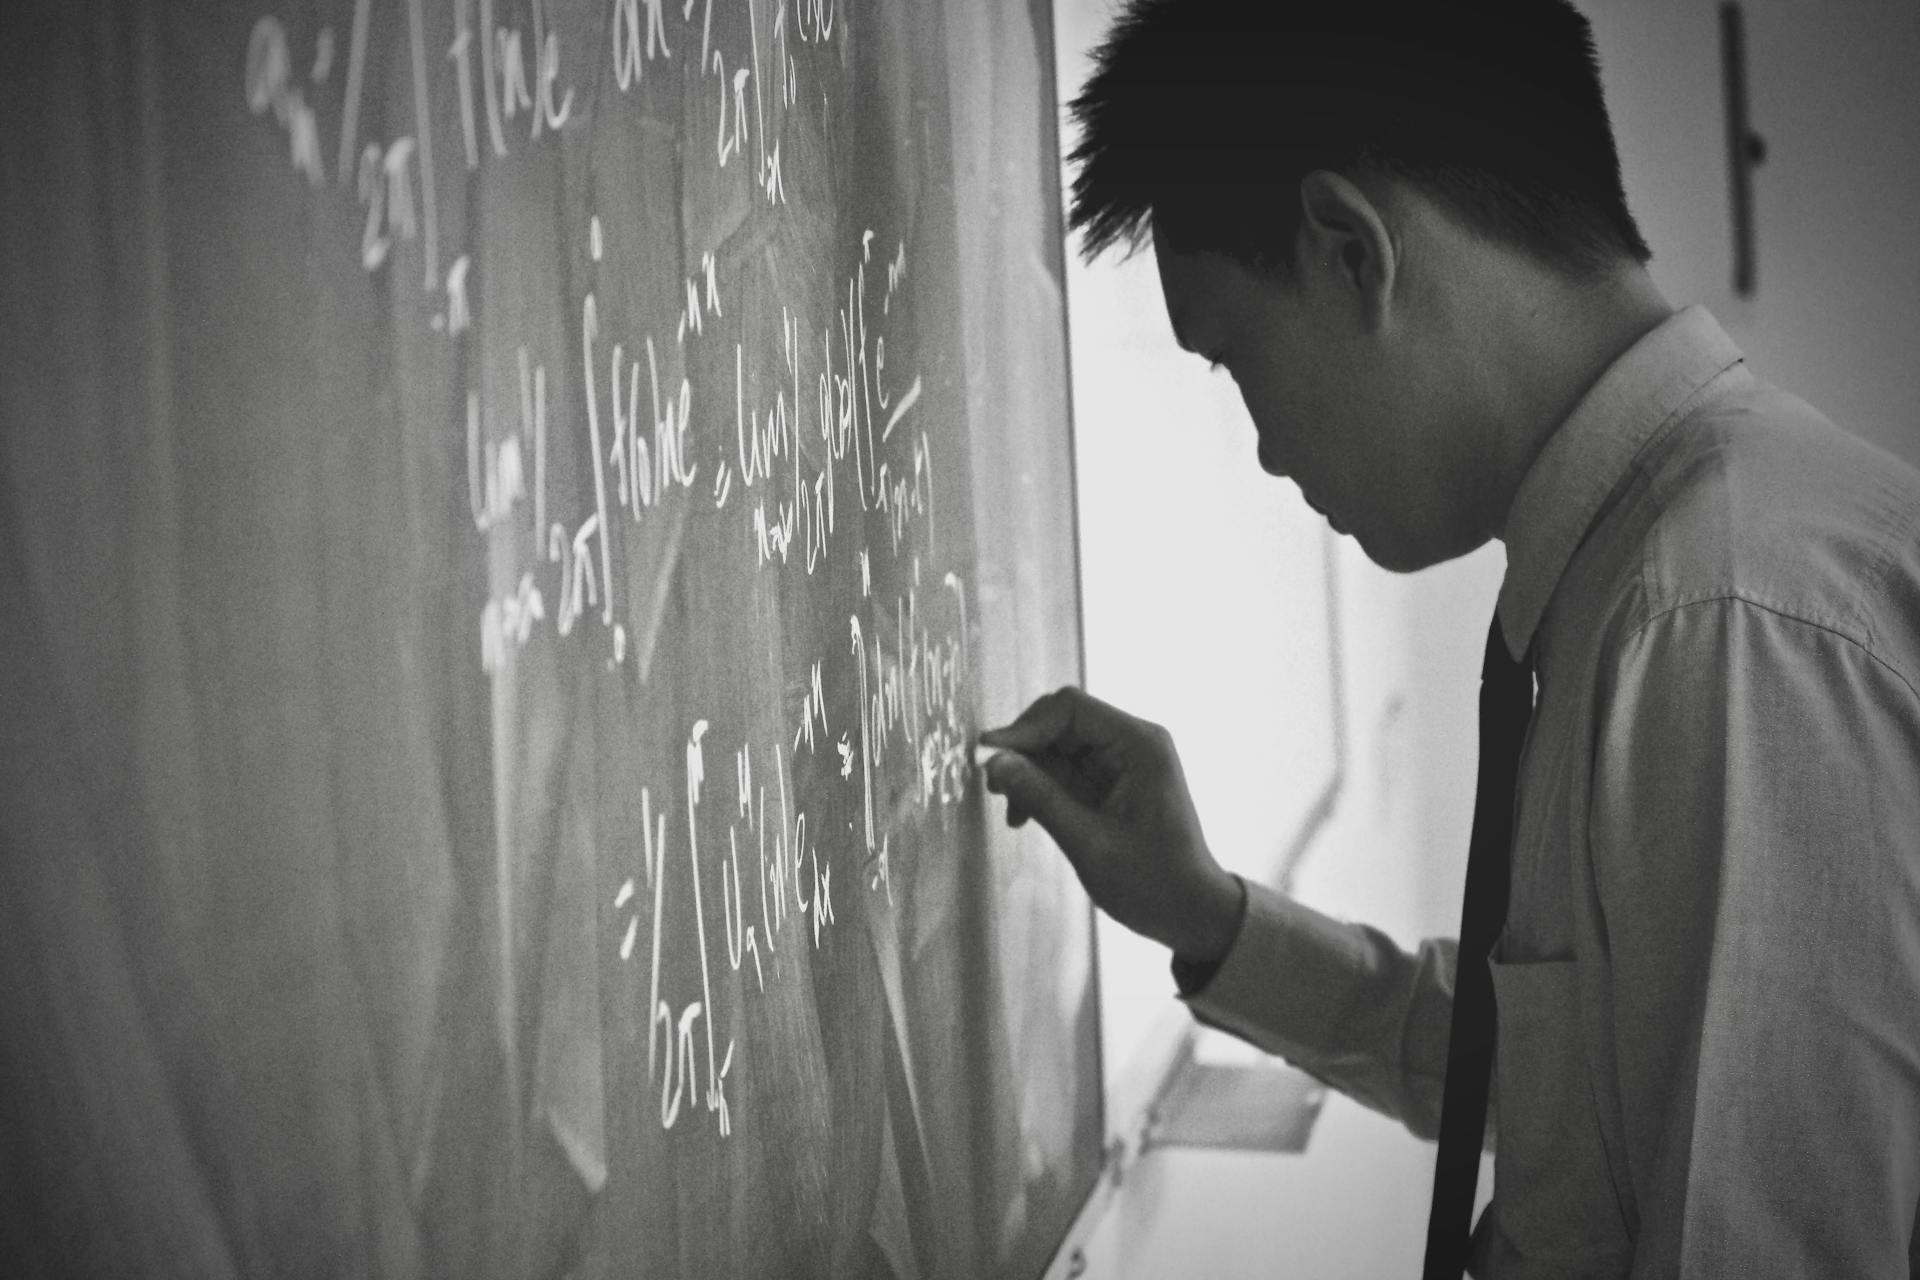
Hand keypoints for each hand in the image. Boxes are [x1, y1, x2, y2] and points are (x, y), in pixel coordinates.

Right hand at [979, 687, 1243, 964]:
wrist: (1190, 913)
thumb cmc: (1154, 883)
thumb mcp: (1090, 844)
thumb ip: (1041, 798)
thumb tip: (994, 763)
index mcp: (1140, 746)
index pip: (1070, 709)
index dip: (1024, 727)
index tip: (986, 756)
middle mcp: (1133, 743)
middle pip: (1061, 722)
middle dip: (1023, 751)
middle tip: (995, 788)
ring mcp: (1122, 761)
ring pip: (1057, 746)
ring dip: (1028, 774)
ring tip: (1014, 812)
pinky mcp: (1111, 781)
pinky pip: (1065, 769)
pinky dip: (1041, 788)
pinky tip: (1025, 816)